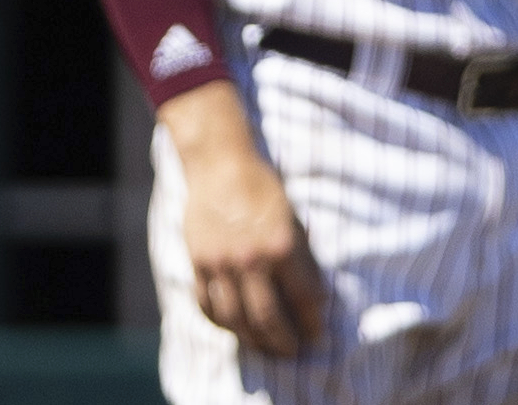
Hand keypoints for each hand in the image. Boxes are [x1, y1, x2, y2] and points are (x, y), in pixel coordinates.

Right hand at [164, 85, 325, 358]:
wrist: (220, 165)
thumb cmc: (263, 187)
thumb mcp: (292, 218)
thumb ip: (300, 256)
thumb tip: (312, 293)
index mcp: (282, 246)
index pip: (304, 297)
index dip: (313, 321)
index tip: (319, 335)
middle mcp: (251, 260)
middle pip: (268, 318)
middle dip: (284, 341)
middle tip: (294, 352)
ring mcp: (220, 264)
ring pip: (235, 319)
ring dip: (252, 340)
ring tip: (265, 347)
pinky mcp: (198, 263)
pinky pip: (207, 304)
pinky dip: (220, 322)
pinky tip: (233, 328)